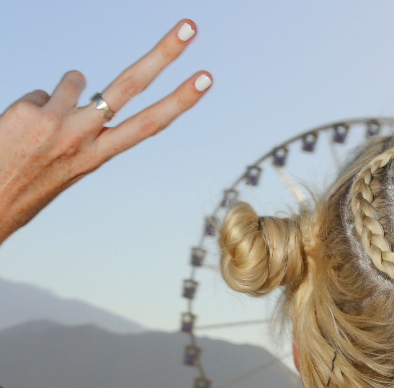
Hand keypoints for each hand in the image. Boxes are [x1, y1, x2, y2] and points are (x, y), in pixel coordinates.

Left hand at [0, 20, 210, 244]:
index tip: (204, 78)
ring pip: (74, 81)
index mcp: (99, 157)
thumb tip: (81, 86)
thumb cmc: (31, 185)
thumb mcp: (67, 166)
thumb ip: (81, 130)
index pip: (149, 125)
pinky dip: (31, 108)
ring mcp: (59, 123)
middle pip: (132, 86)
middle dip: (163, 54)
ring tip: (42, 129)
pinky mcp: (31, 111)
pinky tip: (19, 132)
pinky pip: (38, 94)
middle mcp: (85, 138)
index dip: (180, 101)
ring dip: (62, 97)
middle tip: (190, 26)